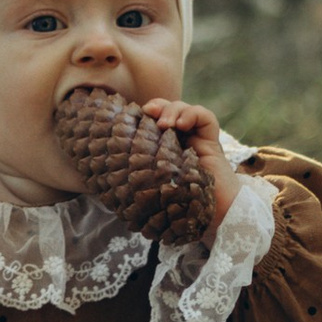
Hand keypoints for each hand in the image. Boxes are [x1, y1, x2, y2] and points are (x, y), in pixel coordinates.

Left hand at [142, 99, 238, 231]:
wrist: (212, 215)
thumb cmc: (178, 205)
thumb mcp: (152, 183)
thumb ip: (139, 171)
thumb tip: (108, 167)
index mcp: (164, 148)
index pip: (155, 119)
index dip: (147, 113)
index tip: (135, 115)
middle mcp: (181, 140)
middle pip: (169, 109)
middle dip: (159, 106)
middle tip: (149, 113)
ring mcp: (197, 140)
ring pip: (185, 109)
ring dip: (173, 110)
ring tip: (166, 123)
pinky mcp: (213, 143)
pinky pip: (206, 118)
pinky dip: (193, 114)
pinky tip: (183, 124)